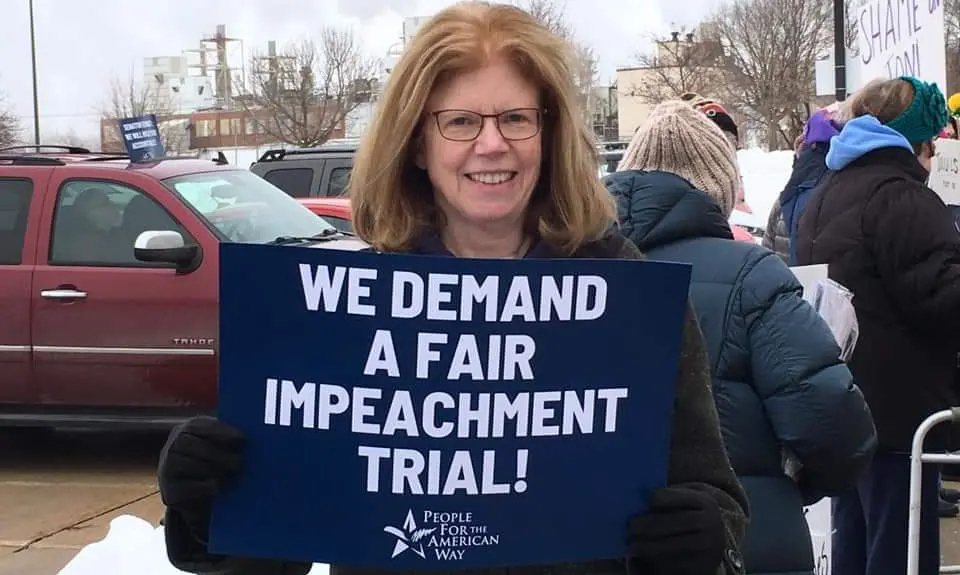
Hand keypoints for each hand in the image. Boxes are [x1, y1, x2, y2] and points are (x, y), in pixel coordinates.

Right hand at [158, 416, 246, 540]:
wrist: (194, 494)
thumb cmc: (211, 462)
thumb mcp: (217, 446)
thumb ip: (227, 439)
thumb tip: (247, 438)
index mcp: (185, 430)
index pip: (197, 425)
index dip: (220, 430)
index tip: (242, 438)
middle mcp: (171, 447)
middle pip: (189, 443)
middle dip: (217, 453)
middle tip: (239, 462)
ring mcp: (166, 469)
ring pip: (188, 465)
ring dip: (214, 470)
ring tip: (232, 475)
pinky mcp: (170, 491)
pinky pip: (185, 487)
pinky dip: (204, 487)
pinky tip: (218, 487)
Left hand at [628, 487, 728, 574]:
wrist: (714, 537)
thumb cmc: (689, 512)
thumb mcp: (686, 499)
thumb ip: (669, 496)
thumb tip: (640, 496)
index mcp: (704, 501)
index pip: (681, 497)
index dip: (662, 497)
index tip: (645, 499)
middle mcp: (711, 522)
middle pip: (677, 522)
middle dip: (650, 525)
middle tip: (630, 527)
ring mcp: (710, 544)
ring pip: (676, 545)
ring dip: (650, 546)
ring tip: (632, 546)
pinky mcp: (705, 563)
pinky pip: (679, 562)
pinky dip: (659, 560)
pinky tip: (644, 557)